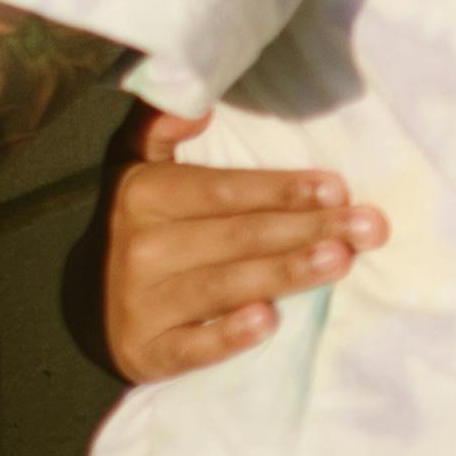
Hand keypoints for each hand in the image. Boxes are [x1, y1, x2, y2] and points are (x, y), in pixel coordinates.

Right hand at [94, 106, 378, 382]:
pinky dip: (228, 336)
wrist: (88, 308)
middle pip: (237, 237)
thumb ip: (161, 127)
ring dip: (285, 273)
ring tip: (339, 261)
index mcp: (143, 196)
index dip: (281, 189)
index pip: (223, 190)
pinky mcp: (146, 352)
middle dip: (307, 229)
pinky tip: (267, 322)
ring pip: (224, 286)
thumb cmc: (138, 228)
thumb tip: (197, 102)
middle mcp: (141, 248)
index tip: (337, 188)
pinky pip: (192, 347)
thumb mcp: (136, 168)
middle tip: (367, 227)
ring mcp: (141, 304)